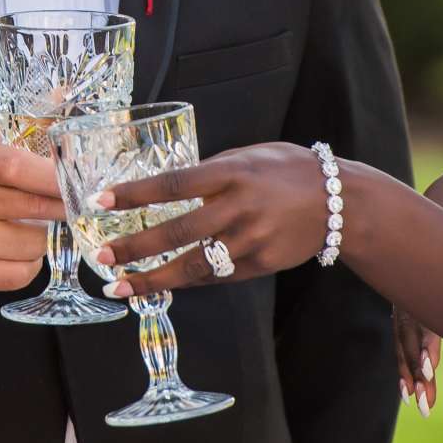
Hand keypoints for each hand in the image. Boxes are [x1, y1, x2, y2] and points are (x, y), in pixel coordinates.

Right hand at [0, 127, 63, 297]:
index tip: (78, 179)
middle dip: (64, 207)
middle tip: (74, 204)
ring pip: (36, 243)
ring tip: (26, 229)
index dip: (53, 174)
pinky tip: (12, 252)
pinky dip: (27, 265)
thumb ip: (21, 126)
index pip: (16, 166)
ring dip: (42, 238)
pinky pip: (23, 273)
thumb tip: (61, 94)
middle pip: (36, 206)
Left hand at [90, 141, 343, 295]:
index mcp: (232, 173)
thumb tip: (168, 188)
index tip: (101, 201)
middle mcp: (239, 207)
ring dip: (152, 279)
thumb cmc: (288, 170)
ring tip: (120, 285)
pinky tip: (161, 283)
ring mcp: (251, 240)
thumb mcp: (248, 156)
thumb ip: (210, 172)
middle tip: (101, 256)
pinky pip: (216, 276)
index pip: (172, 184)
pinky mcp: (261, 264)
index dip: (135, 194)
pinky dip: (187, 281)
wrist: (341, 202)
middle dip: (134, 247)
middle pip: (177, 232)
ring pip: (193, 267)